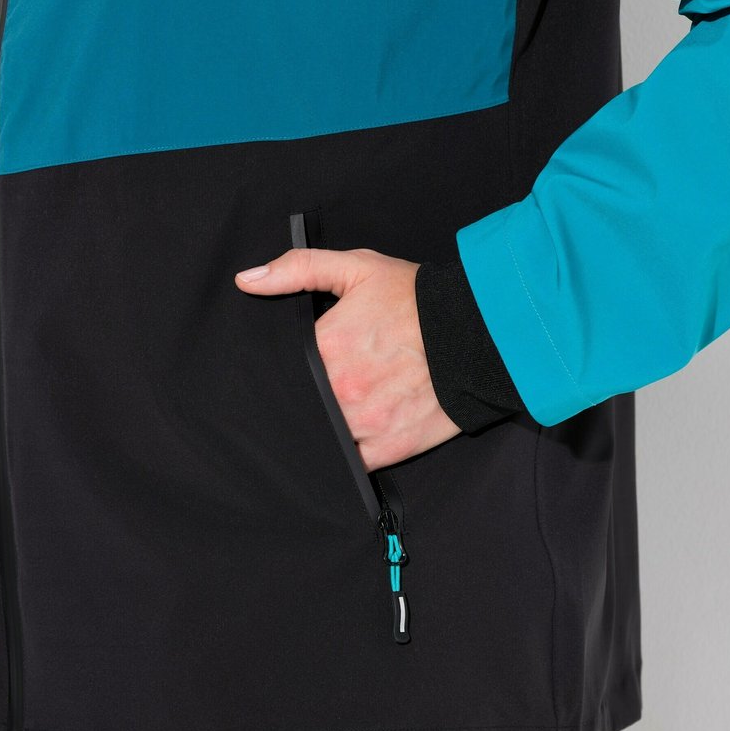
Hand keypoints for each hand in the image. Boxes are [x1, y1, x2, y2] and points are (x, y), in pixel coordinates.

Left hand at [235, 247, 461, 471]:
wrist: (482, 331)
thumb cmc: (418, 300)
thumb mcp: (358, 268)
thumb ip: (299, 269)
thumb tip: (247, 281)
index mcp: (328, 346)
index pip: (282, 370)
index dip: (280, 372)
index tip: (286, 371)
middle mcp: (342, 390)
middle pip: (300, 405)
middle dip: (299, 399)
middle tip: (311, 390)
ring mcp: (365, 424)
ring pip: (322, 435)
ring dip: (320, 427)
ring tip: (332, 412)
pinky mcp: (390, 448)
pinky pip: (351, 462)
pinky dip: (346, 453)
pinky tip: (347, 438)